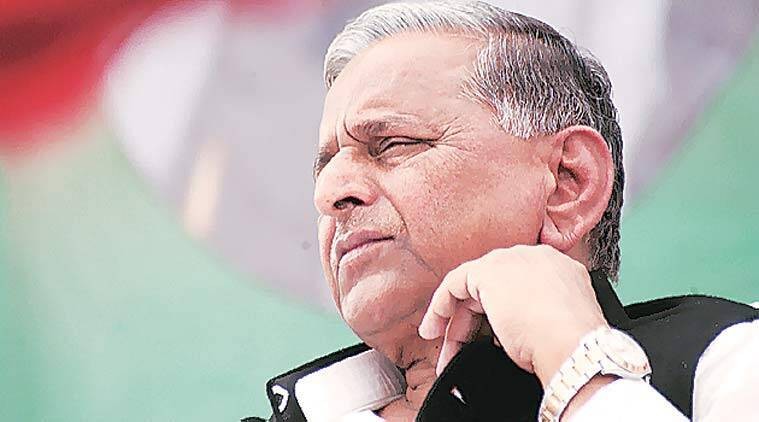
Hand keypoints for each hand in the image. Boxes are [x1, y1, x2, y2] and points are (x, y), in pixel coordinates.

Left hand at [418, 245, 607, 385]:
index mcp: (559, 271)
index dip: (501, 316)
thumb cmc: (570, 346)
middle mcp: (536, 258)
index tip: (491, 340)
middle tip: (460, 351)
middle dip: (473, 323)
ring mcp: (512, 261)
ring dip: (456, 323)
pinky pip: (455, 284)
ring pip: (474, 289)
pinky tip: (435, 328)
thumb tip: (509, 338)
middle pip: (494, 289)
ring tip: (446, 353)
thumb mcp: (555, 328)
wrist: (573, 344)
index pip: (520, 289)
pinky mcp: (488, 271)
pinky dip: (441, 307)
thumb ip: (533, 322)